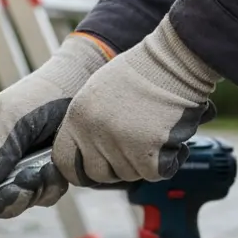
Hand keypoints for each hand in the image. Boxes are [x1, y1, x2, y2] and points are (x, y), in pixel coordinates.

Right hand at [0, 33, 111, 225]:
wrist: (79, 86)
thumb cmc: (39, 95)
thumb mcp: (14, 118)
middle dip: (8, 198)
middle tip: (23, 188)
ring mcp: (20, 169)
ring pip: (19, 200)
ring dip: (33, 191)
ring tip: (45, 170)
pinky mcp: (44, 174)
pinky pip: (43, 195)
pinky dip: (50, 187)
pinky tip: (56, 168)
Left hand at [53, 15, 218, 184]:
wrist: (174, 63)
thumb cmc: (142, 74)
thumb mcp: (99, 93)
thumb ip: (88, 125)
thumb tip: (85, 156)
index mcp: (77, 116)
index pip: (63, 161)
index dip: (80, 168)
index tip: (94, 167)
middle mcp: (94, 132)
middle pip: (97, 173)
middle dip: (114, 168)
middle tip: (132, 150)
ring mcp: (119, 143)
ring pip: (127, 174)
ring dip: (142, 162)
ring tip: (152, 133)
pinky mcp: (147, 152)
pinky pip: (151, 174)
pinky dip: (163, 162)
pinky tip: (166, 139)